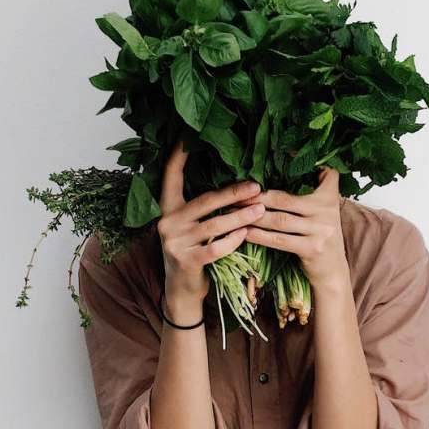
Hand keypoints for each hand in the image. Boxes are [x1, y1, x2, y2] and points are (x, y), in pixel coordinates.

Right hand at [157, 140, 266, 310]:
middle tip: (256, 186)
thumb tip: (236, 187)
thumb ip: (202, 209)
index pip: (170, 177)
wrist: (181, 291)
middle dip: (233, 193)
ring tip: (261, 210)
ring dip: (241, 217)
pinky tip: (247, 234)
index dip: (178, 157)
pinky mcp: (186, 261)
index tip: (186, 137)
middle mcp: (167, 223)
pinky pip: (215, 248)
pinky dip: (233, 240)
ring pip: (214, 225)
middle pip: (204, 201)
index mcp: (167, 209)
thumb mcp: (190, 228)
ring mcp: (174, 243)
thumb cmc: (193, 253)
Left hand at [236, 167, 348, 290]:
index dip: (300, 163)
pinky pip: (279, 240)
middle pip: (285, 199)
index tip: (279, 154)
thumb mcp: (323, 211)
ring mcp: (321, 230)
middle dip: (258, 196)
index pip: (323, 173)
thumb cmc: (320, 236)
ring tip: (234, 212)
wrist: (333, 271)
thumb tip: (281, 168)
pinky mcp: (312, 248)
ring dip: (253, 215)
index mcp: (329, 197)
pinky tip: (245, 232)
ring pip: (279, 219)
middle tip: (236, 193)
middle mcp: (327, 211)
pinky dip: (260, 236)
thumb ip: (311, 192)